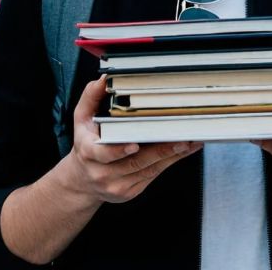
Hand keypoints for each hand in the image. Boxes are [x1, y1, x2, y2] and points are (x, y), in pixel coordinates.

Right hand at [58, 76, 200, 205]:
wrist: (82, 181)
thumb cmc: (85, 143)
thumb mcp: (81, 119)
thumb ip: (91, 97)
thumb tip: (105, 79)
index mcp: (89, 153)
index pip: (103, 154)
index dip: (119, 150)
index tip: (134, 145)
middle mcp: (102, 172)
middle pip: (135, 163)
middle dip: (160, 150)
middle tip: (181, 138)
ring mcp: (117, 185)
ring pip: (149, 170)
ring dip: (172, 156)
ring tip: (190, 141)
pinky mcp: (130, 192)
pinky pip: (153, 175)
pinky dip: (170, 162)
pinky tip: (184, 151)